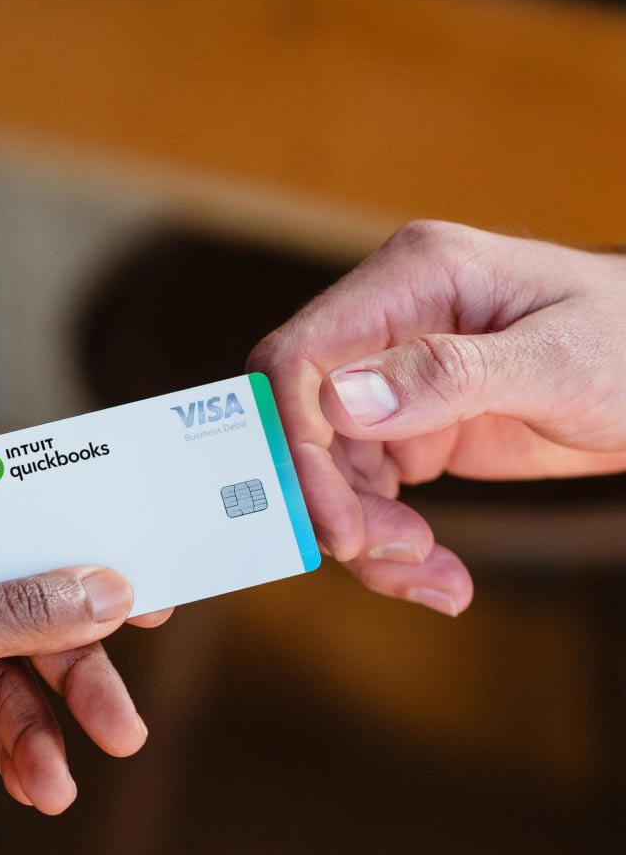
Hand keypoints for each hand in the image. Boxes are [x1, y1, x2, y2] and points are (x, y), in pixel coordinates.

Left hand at [0, 487, 168, 854]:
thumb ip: (24, 612)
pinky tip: (35, 789)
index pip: (7, 524)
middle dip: (68, 670)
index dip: (81, 558)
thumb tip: (109, 586)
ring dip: (37, 729)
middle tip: (123, 724)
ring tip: (58, 784)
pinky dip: (7, 749)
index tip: (151, 591)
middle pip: (17, 607)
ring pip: (3, 671)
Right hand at [247, 221, 625, 614]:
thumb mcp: (558, 360)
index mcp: (412, 280)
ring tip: (433, 574)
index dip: (295, 443)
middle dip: (332, 502)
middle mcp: (386, 326)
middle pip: (302, 424)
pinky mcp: (406, 429)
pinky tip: (436, 570)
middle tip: (391, 556)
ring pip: (327, 471)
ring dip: (364, 535)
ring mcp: (392, 380)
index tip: (336, 522)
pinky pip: (363, 492)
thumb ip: (450, 374)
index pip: (300, 358)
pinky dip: (386, 543)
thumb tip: (339, 400)